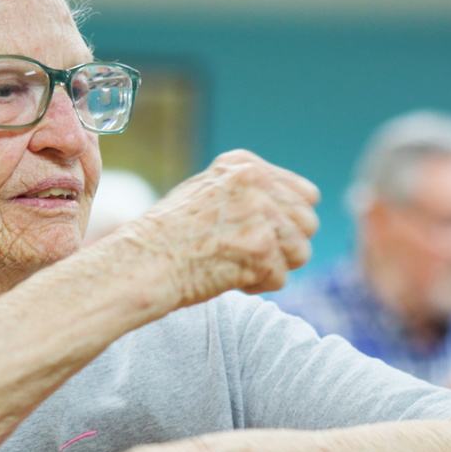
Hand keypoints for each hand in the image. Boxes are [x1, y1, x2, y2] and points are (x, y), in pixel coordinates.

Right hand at [117, 150, 319, 308]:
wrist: (143, 263)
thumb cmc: (168, 235)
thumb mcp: (207, 192)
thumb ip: (250, 193)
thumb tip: (294, 207)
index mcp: (245, 165)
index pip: (305, 195)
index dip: (287, 221)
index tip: (259, 234)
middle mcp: (256, 182)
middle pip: (307, 223)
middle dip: (285, 246)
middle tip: (250, 255)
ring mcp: (260, 214)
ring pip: (300, 252)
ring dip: (273, 267)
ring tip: (237, 265)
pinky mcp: (260, 248)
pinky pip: (281, 278)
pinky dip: (257, 285)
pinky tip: (227, 277)